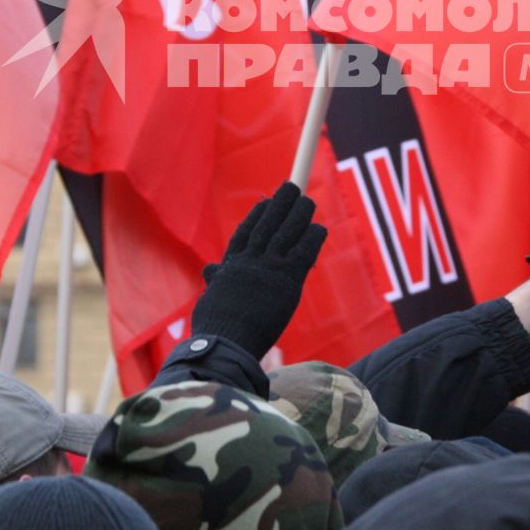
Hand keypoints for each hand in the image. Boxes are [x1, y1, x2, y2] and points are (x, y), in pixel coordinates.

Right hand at [191, 183, 326, 358]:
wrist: (226, 342)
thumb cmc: (216, 327)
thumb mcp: (213, 298)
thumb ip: (218, 281)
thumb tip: (209, 271)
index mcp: (231, 265)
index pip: (245, 232)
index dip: (257, 215)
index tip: (265, 202)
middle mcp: (251, 260)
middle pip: (268, 224)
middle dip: (280, 204)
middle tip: (291, 188)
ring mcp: (269, 267)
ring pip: (288, 232)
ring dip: (299, 213)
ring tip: (307, 200)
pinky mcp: (287, 279)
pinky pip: (304, 252)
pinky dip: (312, 238)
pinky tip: (320, 228)